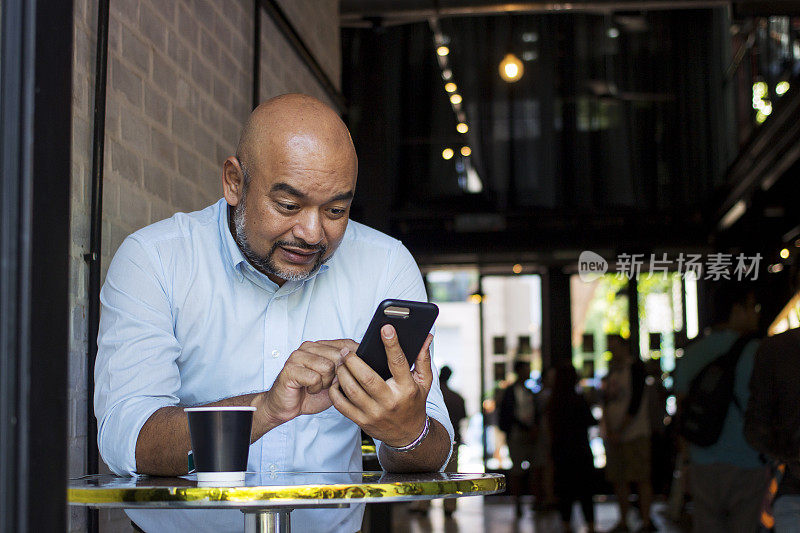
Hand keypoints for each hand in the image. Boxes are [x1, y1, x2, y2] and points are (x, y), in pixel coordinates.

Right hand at [259, 339, 358, 424]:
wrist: (286, 406)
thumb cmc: (310, 393)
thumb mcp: (335, 380)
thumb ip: (347, 369)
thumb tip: (364, 362)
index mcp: (321, 345)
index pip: (347, 344)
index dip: (353, 361)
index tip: (348, 374)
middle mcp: (309, 346)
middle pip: (339, 356)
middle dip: (337, 376)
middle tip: (326, 383)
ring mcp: (298, 356)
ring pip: (327, 367)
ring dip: (324, 383)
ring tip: (316, 386)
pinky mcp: (290, 368)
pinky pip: (314, 378)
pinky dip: (314, 388)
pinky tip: (307, 389)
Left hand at [329, 325, 432, 446]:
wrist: (408, 435)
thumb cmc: (414, 402)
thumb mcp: (424, 381)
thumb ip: (423, 358)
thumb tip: (426, 336)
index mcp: (407, 388)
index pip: (398, 363)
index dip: (392, 344)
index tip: (386, 328)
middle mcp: (390, 401)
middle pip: (367, 378)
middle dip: (353, 361)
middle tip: (346, 351)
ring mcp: (375, 413)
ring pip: (352, 390)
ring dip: (342, 373)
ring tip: (340, 363)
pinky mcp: (362, 422)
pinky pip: (342, 405)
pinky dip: (336, 391)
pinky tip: (337, 381)